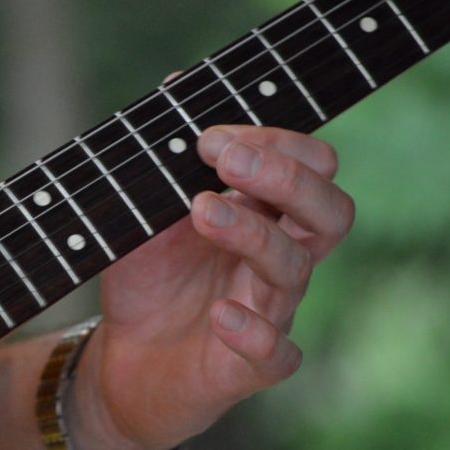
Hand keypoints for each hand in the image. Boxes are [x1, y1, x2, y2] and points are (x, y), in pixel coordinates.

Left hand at [69, 125, 354, 449]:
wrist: (120, 360)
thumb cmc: (145, 280)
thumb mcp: (144, 212)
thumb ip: (164, 161)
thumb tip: (175, 82)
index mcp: (265, 215)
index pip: (309, 167)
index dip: (273, 144)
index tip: (207, 138)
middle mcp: (277, 260)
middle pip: (329, 213)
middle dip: (286, 178)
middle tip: (225, 160)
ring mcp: (269, 312)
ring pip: (294, 270)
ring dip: (253, 233)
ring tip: (201, 210)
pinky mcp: (249, 366)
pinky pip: (277, 355)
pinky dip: (254, 333)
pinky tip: (220, 314)